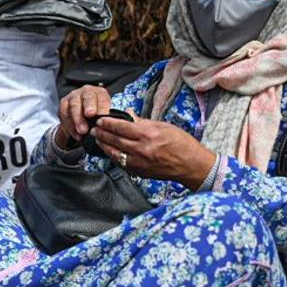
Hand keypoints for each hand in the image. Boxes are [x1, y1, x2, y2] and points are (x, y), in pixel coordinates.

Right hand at [56, 85, 111, 147]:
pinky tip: (76, 134)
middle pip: (88, 97)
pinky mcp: (64, 104)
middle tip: (90, 115)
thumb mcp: (104, 115)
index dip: (102, 106)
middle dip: (89, 106)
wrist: (83, 120)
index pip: (102, 97)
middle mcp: (86, 92)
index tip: (103, 115)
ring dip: (78, 119)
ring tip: (82, 131)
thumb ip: (106, 118)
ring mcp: (74, 97)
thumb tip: (109, 124)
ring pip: (74, 106)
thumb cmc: (96, 117)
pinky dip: (70, 126)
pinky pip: (65, 114)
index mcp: (100, 93)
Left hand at [92, 115, 216, 188]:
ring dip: (104, 145)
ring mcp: (140, 163)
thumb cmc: (182, 144)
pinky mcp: (140, 172)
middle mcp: (142, 149)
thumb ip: (142, 121)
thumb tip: (128, 114)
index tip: (101, 120)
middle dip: (102, 134)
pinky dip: (113, 156)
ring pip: (115, 153)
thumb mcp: (163, 126)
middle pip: (115, 140)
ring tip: (98, 139)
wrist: (192, 165)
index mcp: (148, 135)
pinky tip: (110, 151)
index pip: (121, 127)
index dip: (108, 123)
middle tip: (94, 129)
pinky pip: (121, 163)